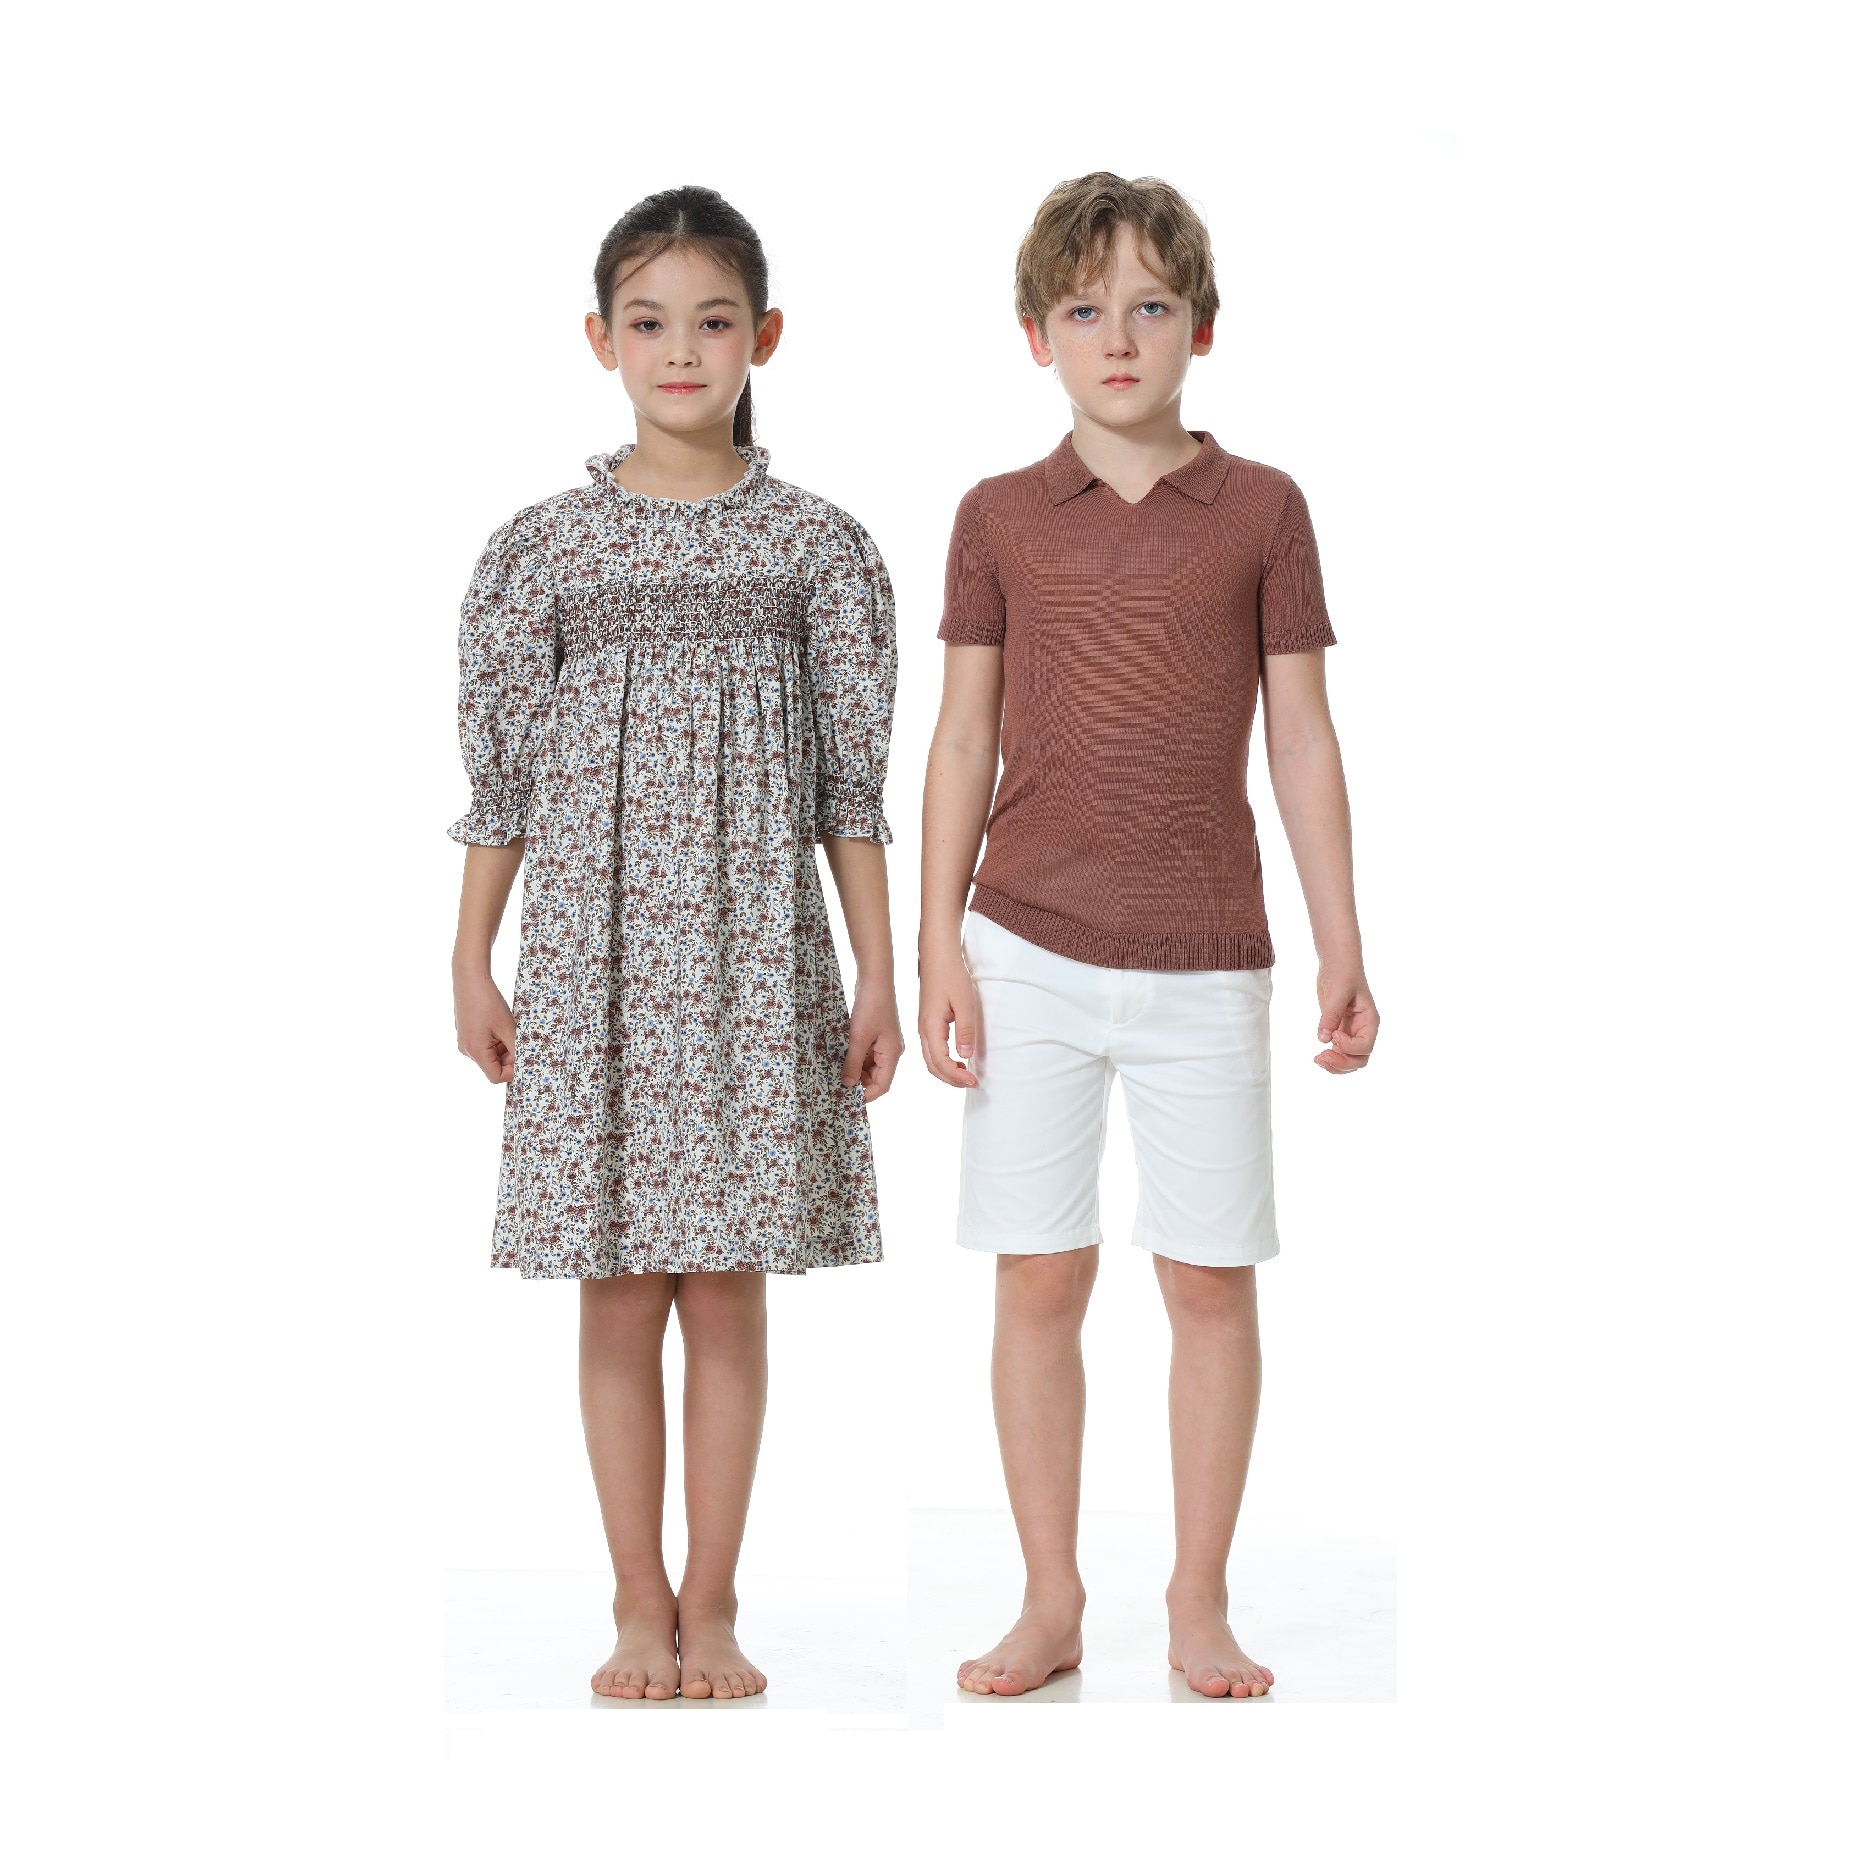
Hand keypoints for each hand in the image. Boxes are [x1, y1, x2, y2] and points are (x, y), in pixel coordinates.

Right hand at [455, 967, 516, 1082]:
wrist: (470, 978)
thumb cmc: (488, 1001)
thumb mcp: (507, 1027)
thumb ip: (516, 1048)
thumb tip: (524, 1063)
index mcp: (475, 1051)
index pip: (496, 1077)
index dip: (513, 1070)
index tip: (524, 1056)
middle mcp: (467, 1050)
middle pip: (494, 1067)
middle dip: (510, 1057)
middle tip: (520, 1040)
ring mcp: (465, 1042)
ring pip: (491, 1056)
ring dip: (504, 1048)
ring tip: (510, 1030)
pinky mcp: (467, 1034)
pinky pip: (485, 1045)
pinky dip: (497, 1040)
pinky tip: (502, 1026)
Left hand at [842, 983, 904, 1103]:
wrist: (874, 979)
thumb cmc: (871, 1005)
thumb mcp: (858, 1036)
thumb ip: (852, 1062)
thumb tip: (847, 1085)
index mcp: (892, 1054)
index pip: (882, 1085)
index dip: (866, 1095)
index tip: (847, 1100)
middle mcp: (890, 1052)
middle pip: (876, 1078)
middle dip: (858, 1084)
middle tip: (836, 1087)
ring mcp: (883, 1044)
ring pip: (868, 1067)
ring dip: (854, 1071)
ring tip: (835, 1074)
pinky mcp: (875, 1036)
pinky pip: (865, 1055)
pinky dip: (853, 1059)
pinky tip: (839, 1059)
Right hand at [917, 941, 980, 1088]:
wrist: (937, 956)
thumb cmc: (952, 976)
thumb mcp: (965, 1002)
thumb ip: (965, 1030)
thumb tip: (965, 1056)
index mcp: (930, 1026)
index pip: (940, 1062)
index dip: (956, 1076)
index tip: (974, 1080)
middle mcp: (923, 1030)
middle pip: (932, 1066)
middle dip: (951, 1079)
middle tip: (972, 1083)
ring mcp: (924, 1027)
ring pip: (931, 1060)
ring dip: (947, 1072)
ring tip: (966, 1075)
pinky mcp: (928, 1023)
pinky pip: (932, 1050)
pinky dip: (943, 1061)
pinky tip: (958, 1060)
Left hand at [1315, 971, 1377, 1073]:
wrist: (1336, 964)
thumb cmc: (1343, 974)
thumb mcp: (1338, 993)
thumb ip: (1331, 1016)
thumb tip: (1323, 1038)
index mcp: (1370, 1021)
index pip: (1365, 1045)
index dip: (1349, 1046)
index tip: (1334, 1036)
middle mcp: (1363, 1030)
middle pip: (1359, 1059)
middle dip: (1342, 1063)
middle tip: (1321, 1057)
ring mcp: (1351, 1033)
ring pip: (1349, 1060)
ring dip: (1335, 1065)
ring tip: (1318, 1059)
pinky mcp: (1339, 1031)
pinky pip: (1338, 1053)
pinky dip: (1330, 1059)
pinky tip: (1318, 1057)